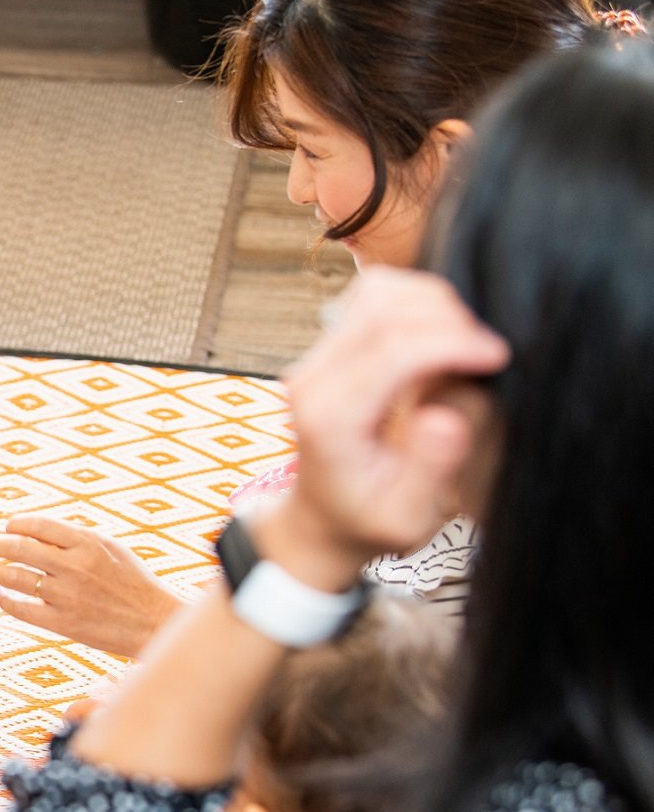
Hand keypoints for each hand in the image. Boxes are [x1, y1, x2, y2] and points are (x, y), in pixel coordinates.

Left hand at [0, 515, 179, 657]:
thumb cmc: (132, 581)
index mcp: (88, 542)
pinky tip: (1, 595)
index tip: (7, 527)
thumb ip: (76, 537)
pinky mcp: (63, 622)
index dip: (16, 524)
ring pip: (15, 578)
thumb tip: (36, 529)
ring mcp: (67, 596)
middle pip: (20, 548)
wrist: (153, 620)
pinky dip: (6, 600)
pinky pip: (22, 609)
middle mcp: (75, 566)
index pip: (39, 524)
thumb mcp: (111, 547)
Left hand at [272, 267, 507, 586]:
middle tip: (487, 355)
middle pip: (386, 308)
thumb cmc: (369, 520)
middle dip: (451, 319)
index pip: (393, 348)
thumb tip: (442, 414)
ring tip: (465, 347)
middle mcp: (313, 377)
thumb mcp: (407, 517)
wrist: (324, 517)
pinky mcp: (330, 345)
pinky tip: (441, 337)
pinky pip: (375, 295)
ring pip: (380, 290)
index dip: (455, 341)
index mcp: (330, 417)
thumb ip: (429, 468)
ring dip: (435, 304)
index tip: (498, 357)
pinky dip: (417, 301)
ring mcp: (317, 356)